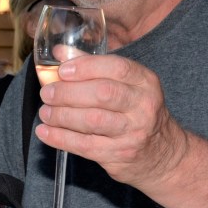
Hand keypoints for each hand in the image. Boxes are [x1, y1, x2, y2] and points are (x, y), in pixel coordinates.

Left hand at [36, 52, 189, 191]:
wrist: (162, 153)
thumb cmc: (136, 112)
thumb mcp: (127, 85)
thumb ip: (94, 67)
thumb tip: (60, 52)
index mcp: (145, 82)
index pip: (117, 68)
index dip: (86, 67)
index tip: (62, 71)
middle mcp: (143, 106)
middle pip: (102, 94)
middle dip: (68, 93)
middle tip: (47, 94)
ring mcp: (133, 133)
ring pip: (92, 121)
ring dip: (61, 116)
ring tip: (45, 112)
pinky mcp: (119, 155)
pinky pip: (85, 146)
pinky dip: (60, 138)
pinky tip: (45, 132)